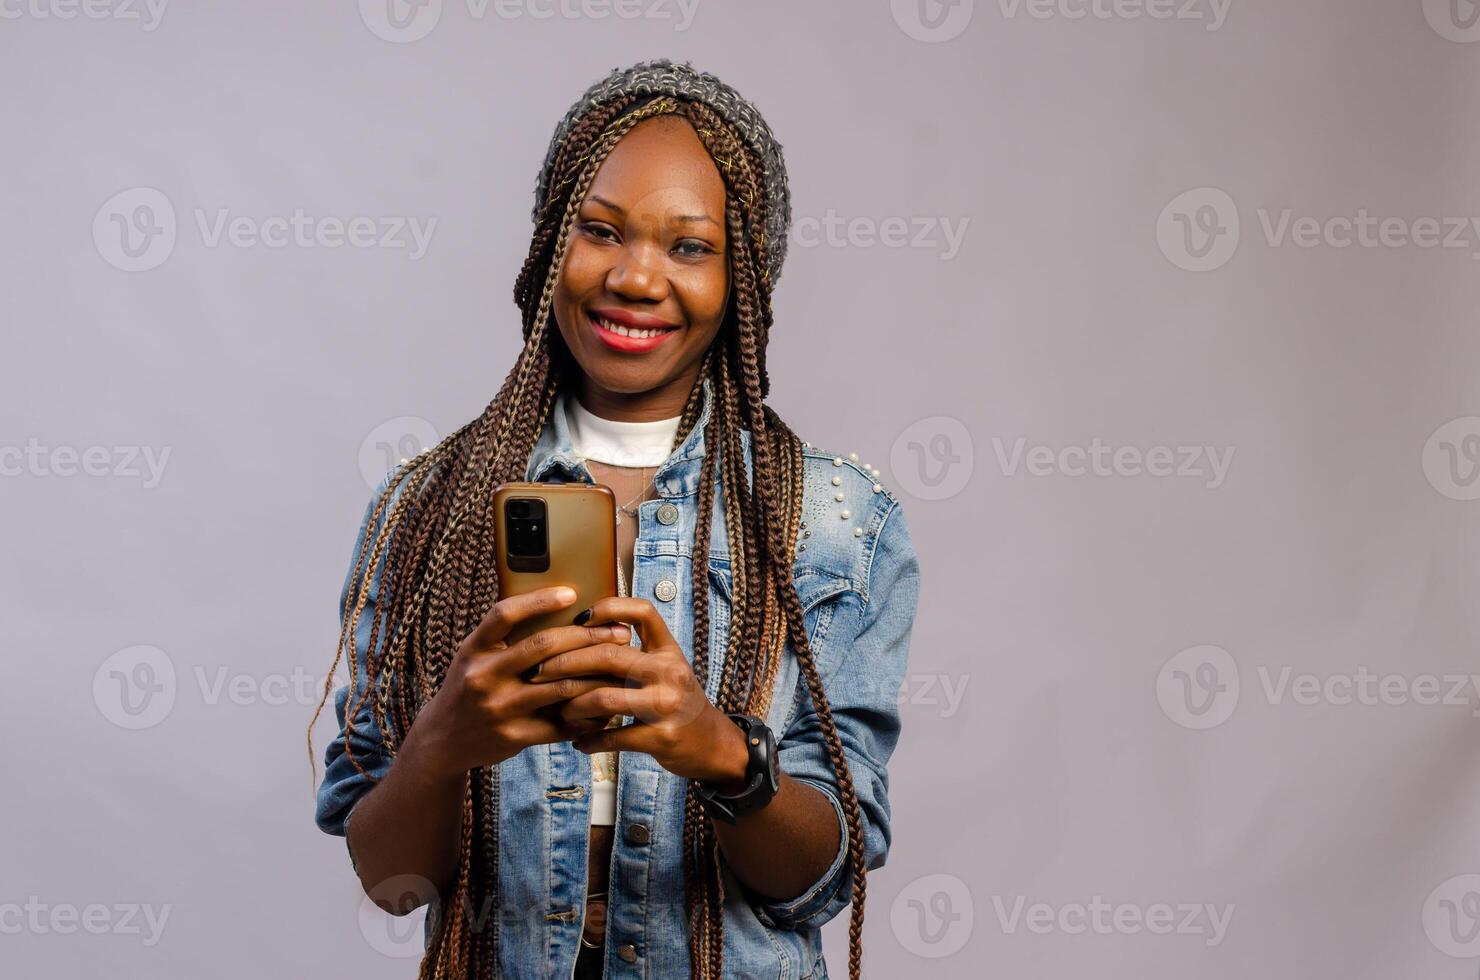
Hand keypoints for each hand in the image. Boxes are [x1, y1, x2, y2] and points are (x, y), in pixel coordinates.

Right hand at [402, 586, 634, 780]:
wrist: (444, 740)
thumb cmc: (471, 686)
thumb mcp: (475, 655)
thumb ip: (505, 636)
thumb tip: (559, 606)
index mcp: (473, 649)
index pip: (504, 614)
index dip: (538, 600)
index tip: (572, 593)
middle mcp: (483, 676)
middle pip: (543, 647)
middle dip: (588, 637)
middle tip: (619, 632)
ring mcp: (499, 708)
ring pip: (561, 687)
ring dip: (597, 676)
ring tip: (621, 666)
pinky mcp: (514, 736)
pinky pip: (561, 723)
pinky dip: (588, 713)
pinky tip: (607, 704)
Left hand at [527, 596, 749, 786]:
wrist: (713, 745)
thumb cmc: (679, 703)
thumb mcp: (667, 669)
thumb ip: (636, 653)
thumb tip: (585, 631)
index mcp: (669, 650)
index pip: (643, 612)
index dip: (609, 607)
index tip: (579, 618)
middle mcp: (670, 671)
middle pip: (609, 654)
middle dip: (565, 662)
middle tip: (539, 672)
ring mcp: (667, 705)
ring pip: (604, 697)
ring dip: (572, 706)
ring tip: (559, 712)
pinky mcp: (662, 737)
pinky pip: (614, 737)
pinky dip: (589, 740)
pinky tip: (577, 741)